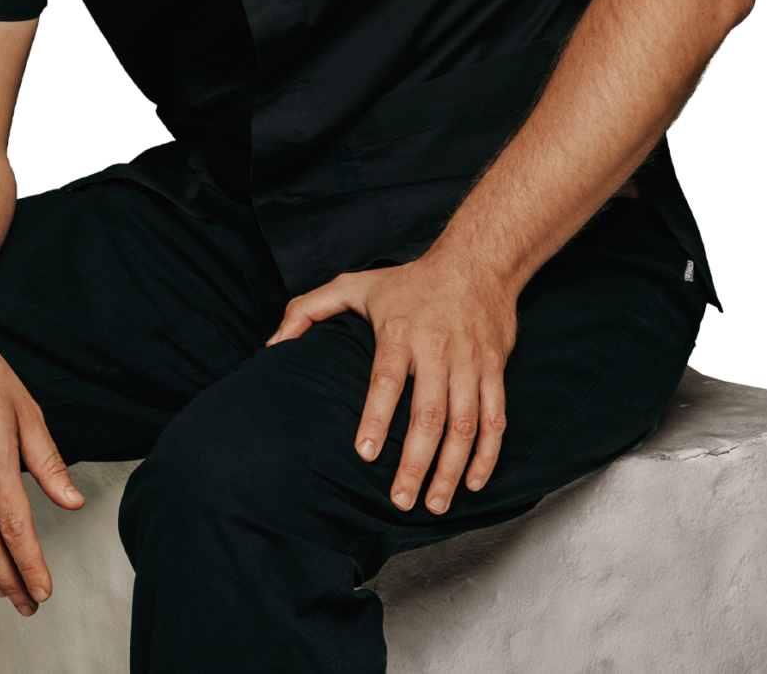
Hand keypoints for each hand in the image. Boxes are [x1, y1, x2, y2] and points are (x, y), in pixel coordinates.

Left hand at [265, 253, 516, 514]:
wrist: (476, 262)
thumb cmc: (409, 280)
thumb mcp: (353, 284)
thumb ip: (306, 310)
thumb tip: (272, 346)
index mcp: (399, 331)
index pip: (386, 379)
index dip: (376, 417)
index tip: (366, 454)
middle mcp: (437, 348)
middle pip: (428, 414)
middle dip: (415, 463)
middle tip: (400, 501)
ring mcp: (469, 361)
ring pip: (464, 424)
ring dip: (450, 468)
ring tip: (434, 504)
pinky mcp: (494, 369)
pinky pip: (495, 418)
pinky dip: (487, 454)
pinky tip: (472, 483)